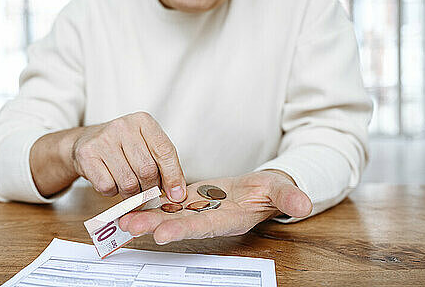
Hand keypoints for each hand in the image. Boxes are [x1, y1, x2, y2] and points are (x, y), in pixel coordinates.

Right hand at [68, 112, 186, 200]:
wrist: (86, 140)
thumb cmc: (123, 147)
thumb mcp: (147, 147)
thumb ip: (164, 166)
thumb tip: (177, 194)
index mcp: (143, 121)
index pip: (165, 152)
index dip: (173, 176)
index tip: (176, 194)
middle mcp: (123, 126)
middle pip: (147, 170)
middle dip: (149, 189)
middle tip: (146, 193)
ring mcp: (103, 139)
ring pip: (128, 182)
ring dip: (131, 194)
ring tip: (129, 188)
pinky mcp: (87, 154)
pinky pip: (107, 186)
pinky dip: (112, 192)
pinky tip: (111, 181)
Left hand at [119, 170, 311, 243]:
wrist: (260, 191)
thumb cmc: (271, 192)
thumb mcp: (282, 192)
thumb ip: (289, 197)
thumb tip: (304, 204)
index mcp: (228, 218)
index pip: (204, 226)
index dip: (183, 229)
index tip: (162, 233)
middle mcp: (207, 218)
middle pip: (178, 222)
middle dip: (153, 225)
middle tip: (127, 227)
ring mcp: (196, 209)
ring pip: (168, 212)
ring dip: (145, 215)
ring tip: (119, 217)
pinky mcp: (190, 198)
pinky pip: (168, 200)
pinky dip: (150, 202)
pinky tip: (130, 201)